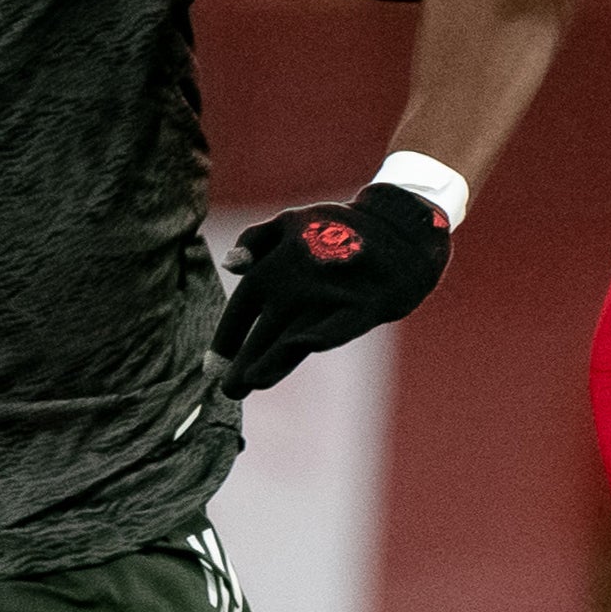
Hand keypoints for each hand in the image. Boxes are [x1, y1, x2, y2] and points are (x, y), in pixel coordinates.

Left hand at [210, 180, 450, 396]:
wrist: (399, 225)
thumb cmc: (339, 228)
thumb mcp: (292, 222)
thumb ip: (256, 241)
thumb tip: (230, 266)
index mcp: (277, 263)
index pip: (242, 307)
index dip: (225, 340)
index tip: (211, 368)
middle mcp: (299, 281)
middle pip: (264, 329)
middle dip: (242, 361)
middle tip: (228, 390)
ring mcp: (331, 294)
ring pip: (295, 335)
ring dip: (272, 360)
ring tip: (251, 381)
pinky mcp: (364, 305)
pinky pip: (340, 325)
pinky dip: (322, 334)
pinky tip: (304, 349)